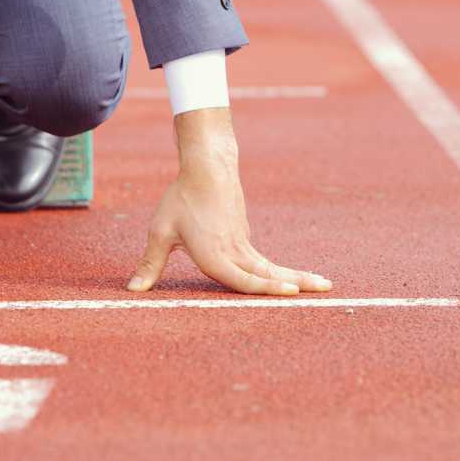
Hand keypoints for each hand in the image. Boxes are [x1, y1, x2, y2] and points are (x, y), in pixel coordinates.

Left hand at [126, 108, 331, 294]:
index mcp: (214, 255)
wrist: (206, 168)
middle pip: (269, 274)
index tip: (292, 292)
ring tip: (324, 284)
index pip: (244, 279)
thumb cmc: (181, 200)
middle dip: (298, 284)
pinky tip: (293, 280)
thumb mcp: (160, 232)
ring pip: (272, 267)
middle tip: (327, 290)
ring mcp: (243, 244)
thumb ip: (150, 264)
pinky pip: (265, 262)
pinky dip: (281, 273)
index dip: (267, 289)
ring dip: (298, 276)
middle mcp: (233, 252)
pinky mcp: (245, 238)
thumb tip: (132, 290)